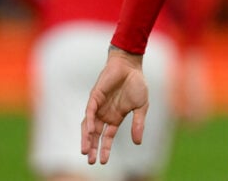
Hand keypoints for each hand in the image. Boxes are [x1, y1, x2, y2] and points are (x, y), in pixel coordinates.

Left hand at [80, 46, 148, 164]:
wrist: (131, 65)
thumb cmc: (136, 84)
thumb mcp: (141, 107)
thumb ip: (138, 123)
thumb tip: (137, 143)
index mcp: (115, 117)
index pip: (107, 137)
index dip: (105, 149)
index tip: (103, 161)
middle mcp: (105, 114)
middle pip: (95, 135)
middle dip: (93, 148)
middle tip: (90, 161)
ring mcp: (99, 106)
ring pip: (89, 125)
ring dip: (87, 138)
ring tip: (86, 151)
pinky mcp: (95, 96)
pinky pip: (90, 111)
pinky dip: (89, 121)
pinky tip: (91, 131)